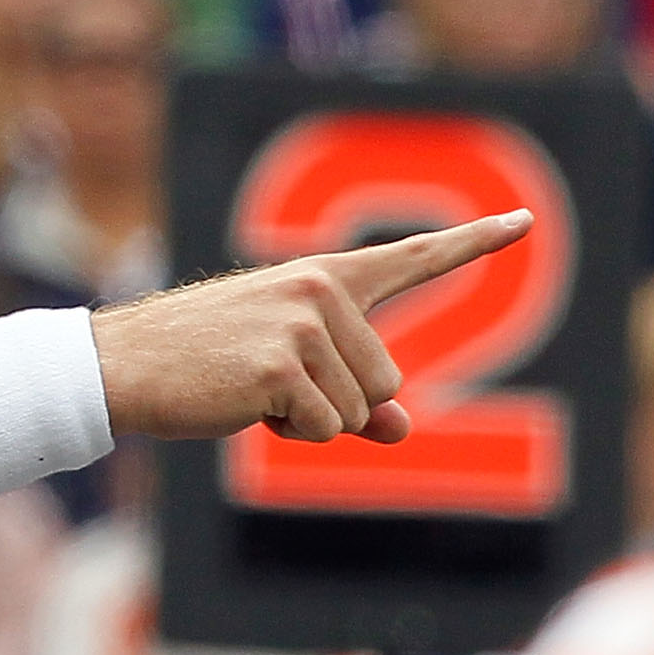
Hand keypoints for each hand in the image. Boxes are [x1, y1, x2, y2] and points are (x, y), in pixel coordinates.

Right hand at [91, 212, 532, 443]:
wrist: (126, 364)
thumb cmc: (203, 364)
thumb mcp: (287, 371)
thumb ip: (353, 395)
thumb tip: (400, 430)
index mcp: (325, 277)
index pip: (414, 258)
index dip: (477, 243)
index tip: (527, 221)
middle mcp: (322, 289)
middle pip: (386, 383)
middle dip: (336, 403)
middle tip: (267, 383)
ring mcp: (304, 325)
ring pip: (357, 411)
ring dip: (309, 420)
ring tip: (249, 389)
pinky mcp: (282, 365)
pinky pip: (323, 427)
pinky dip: (287, 432)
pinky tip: (242, 404)